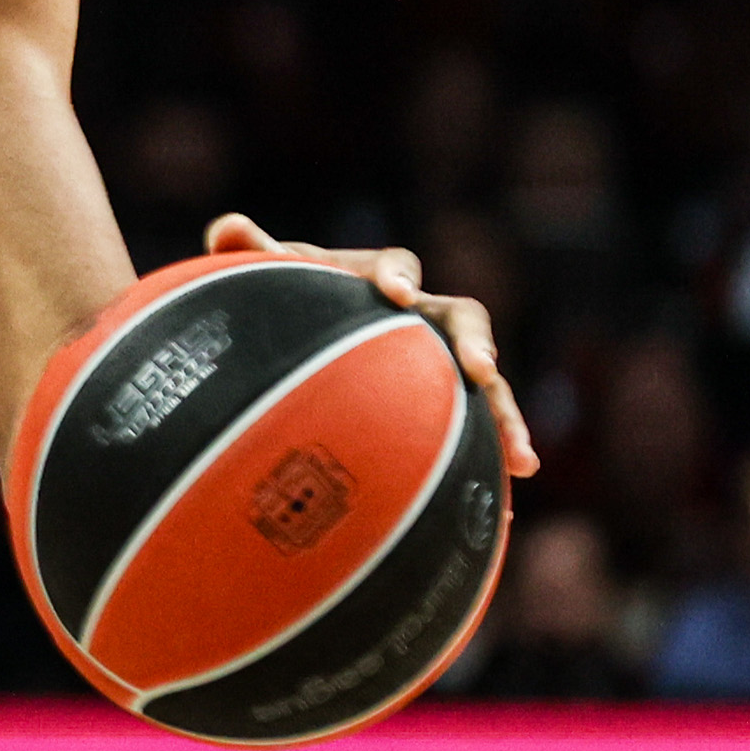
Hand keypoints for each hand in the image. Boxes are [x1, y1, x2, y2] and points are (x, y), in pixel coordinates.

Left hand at [203, 212, 540, 474]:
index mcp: (380, 278)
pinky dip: (487, 471)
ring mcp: (440, 363)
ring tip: (523, 461)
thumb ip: (249, 253)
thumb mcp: (269, 281)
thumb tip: (225, 230)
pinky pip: (476, 438)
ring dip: (506, 417)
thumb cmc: (288, 301)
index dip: (398, 276)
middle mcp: (424, 317)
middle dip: (476, 343)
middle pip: (465, 320)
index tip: (393, 293)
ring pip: (487, 386)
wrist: (309, 336)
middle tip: (483, 369)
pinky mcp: (447, 408)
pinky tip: (500, 520)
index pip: (397, 266)